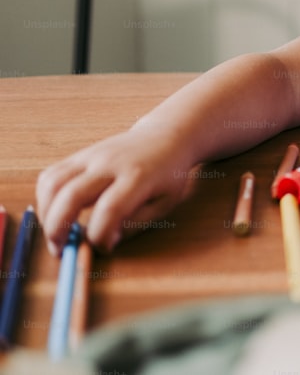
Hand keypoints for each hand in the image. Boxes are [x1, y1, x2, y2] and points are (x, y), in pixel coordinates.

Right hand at [36, 128, 192, 254]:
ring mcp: (91, 156)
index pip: (110, 210)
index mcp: (138, 177)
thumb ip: (136, 224)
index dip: (100, 236)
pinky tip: (55, 211)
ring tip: (55, 232)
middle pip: (72, 195)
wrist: (165, 137)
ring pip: (53, 183)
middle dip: (58, 228)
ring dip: (45, 213)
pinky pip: (50, 175)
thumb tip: (105, 242)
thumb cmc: (167, 175)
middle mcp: (110, 164)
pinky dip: (45, 197)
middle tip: (59, 250)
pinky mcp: (79, 154)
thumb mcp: (164, 202)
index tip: (103, 249)